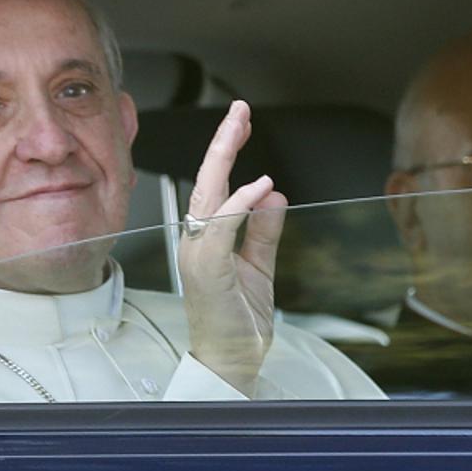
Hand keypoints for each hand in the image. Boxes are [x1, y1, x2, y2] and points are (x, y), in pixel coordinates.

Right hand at [178, 100, 286, 395]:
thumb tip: (274, 194)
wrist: (231, 362)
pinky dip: (239, 204)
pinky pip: (221, 228)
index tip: (243, 121)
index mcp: (206, 238)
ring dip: (225, 158)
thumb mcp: (259, 267)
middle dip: (223, 141)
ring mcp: (198, 254)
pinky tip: (258, 185)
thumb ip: (264, 231)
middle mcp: (196, 241)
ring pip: (207, 195)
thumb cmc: (237, 321)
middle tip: (239, 108)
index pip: (215, 185)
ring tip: (241, 127)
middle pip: (206, 180)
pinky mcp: (208, 270)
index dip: (228, 151)